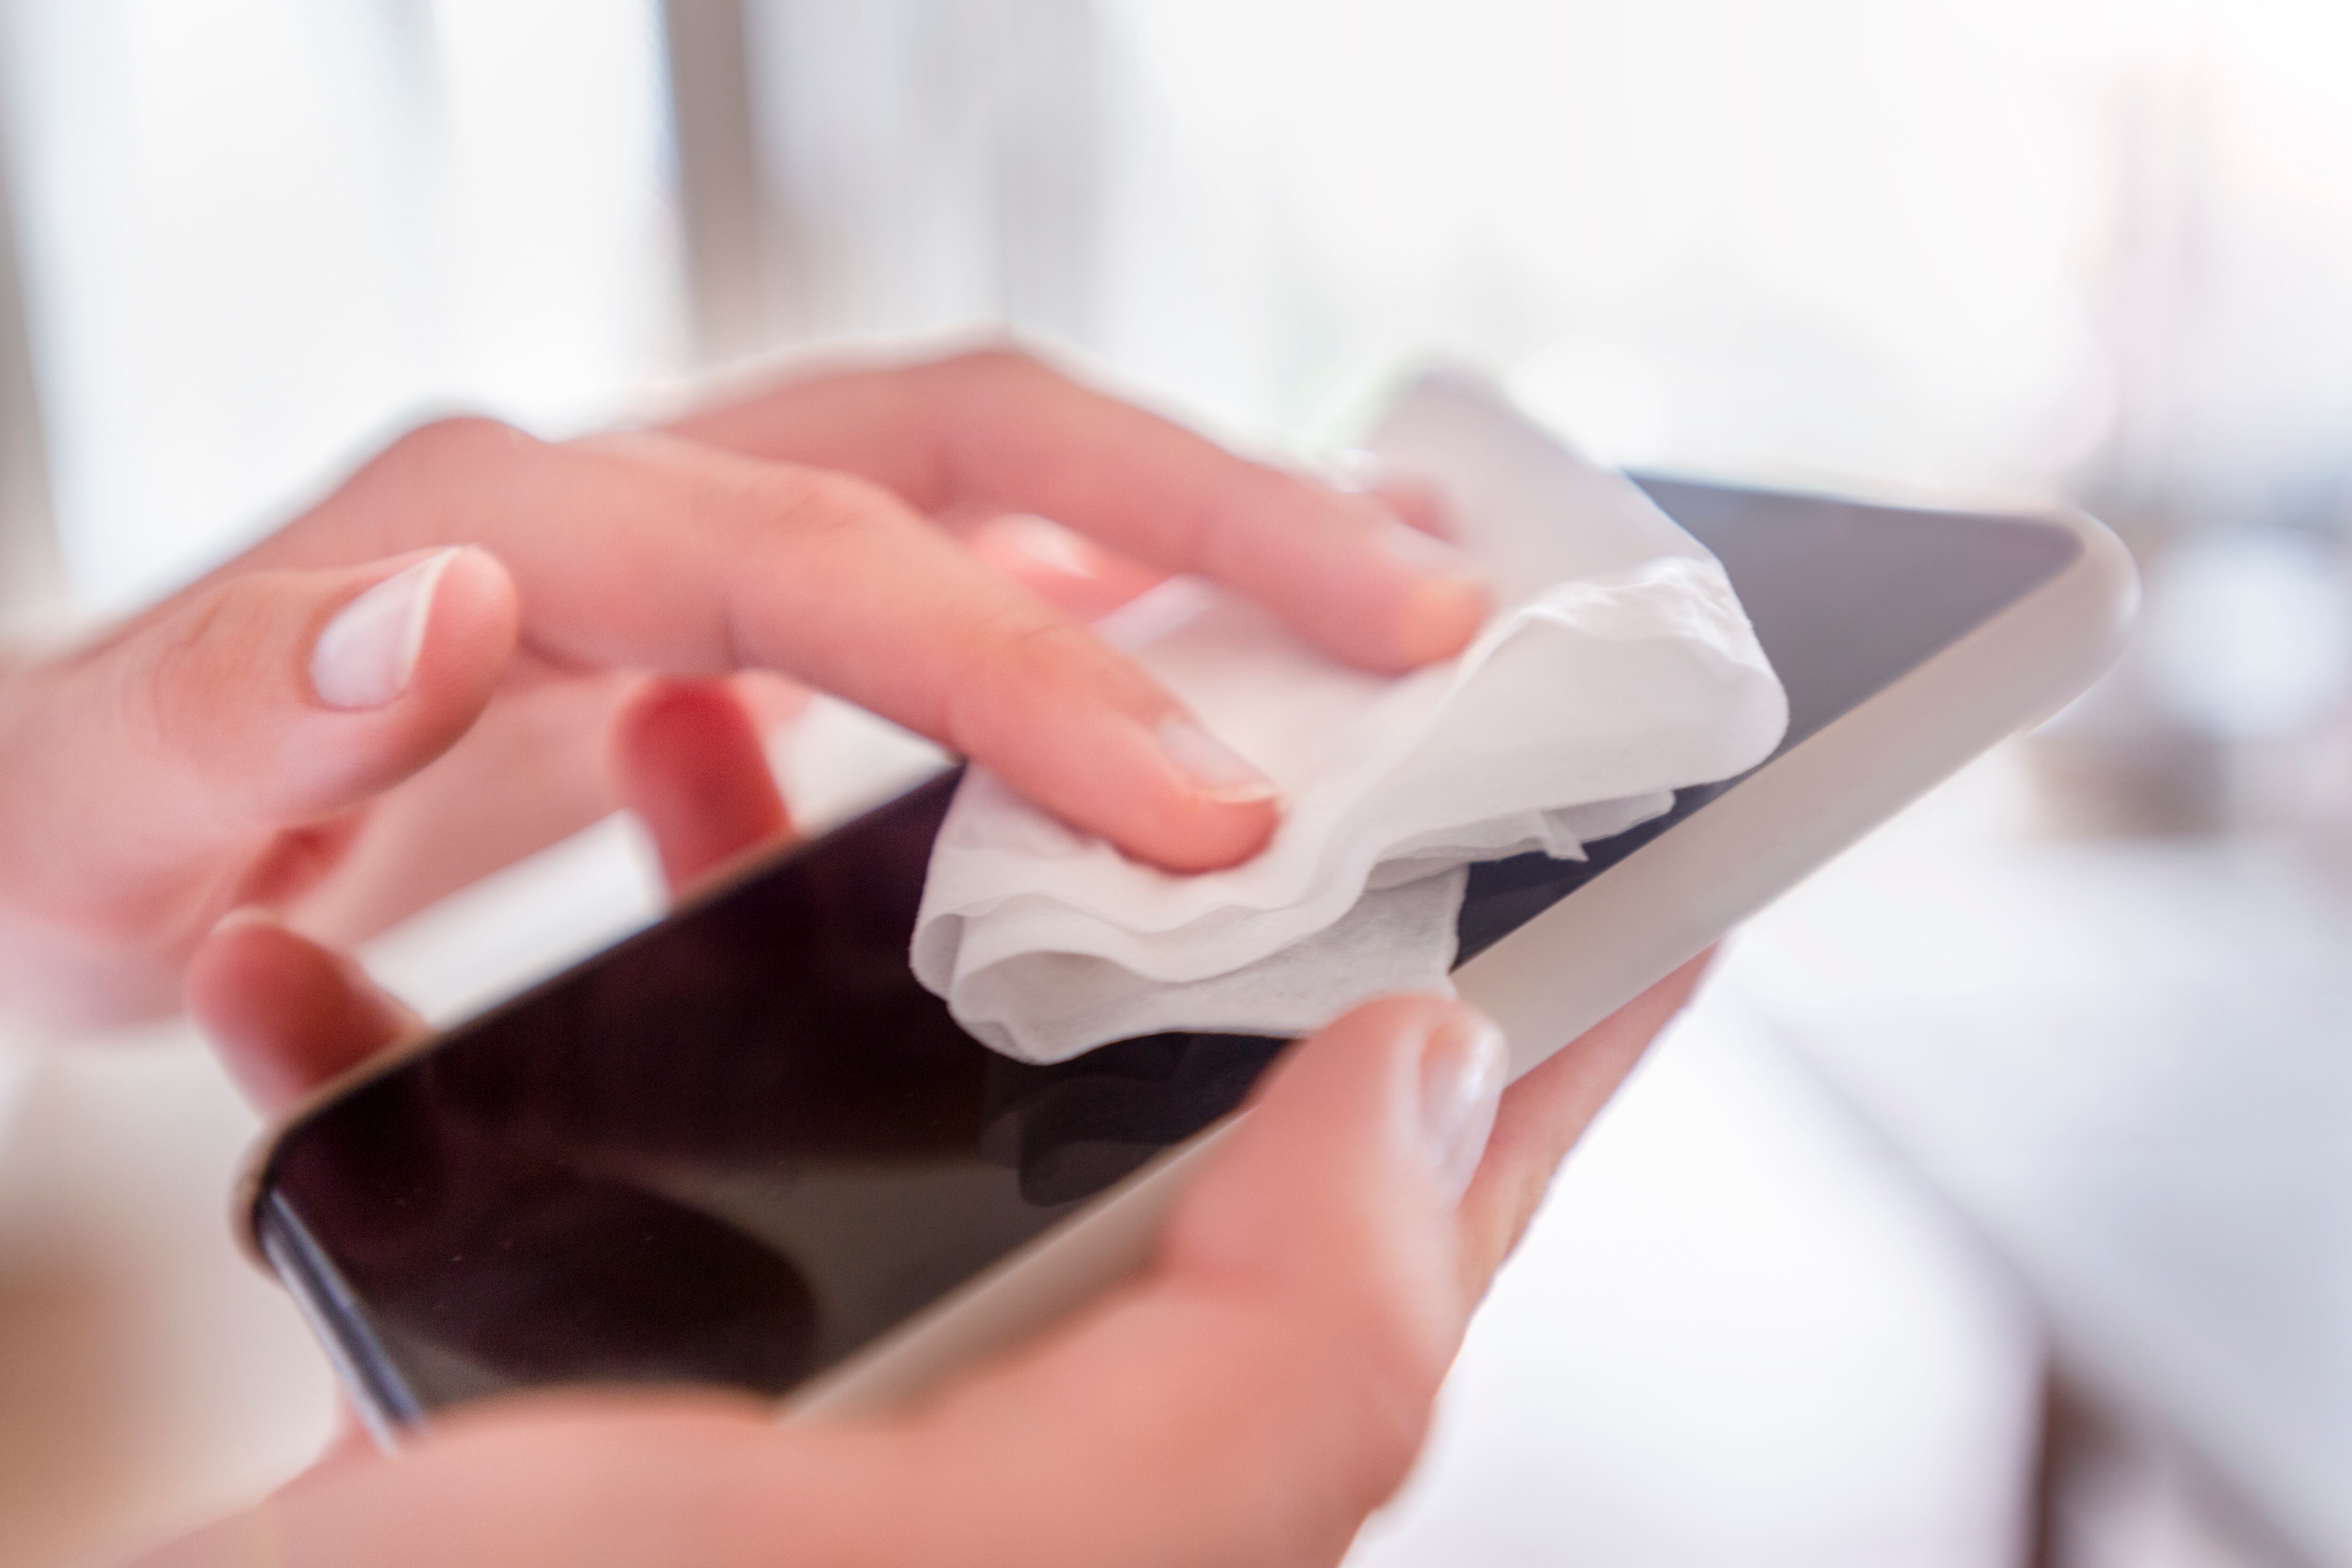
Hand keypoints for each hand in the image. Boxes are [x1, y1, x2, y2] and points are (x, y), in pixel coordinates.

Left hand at [0, 348, 1487, 1024]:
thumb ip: (229, 706)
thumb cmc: (63, 825)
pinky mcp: (703, 626)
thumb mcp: (89, 799)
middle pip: (968, 442)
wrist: (42, 822)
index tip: (1208, 807)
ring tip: (1373, 582)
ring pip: (986, 486)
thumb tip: (443, 600)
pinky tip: (1163, 689)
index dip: (1032, 674)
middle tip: (1418, 609)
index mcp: (501, 526)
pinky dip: (1068, 618)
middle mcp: (619, 498)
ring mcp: (682, 547)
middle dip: (1212, 510)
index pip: (830, 564)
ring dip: (1186, 525)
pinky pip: (928, 585)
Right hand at [159, 806, 1710, 1566]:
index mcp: (1153, 1457)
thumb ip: (1281, 1359)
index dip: (1573, 1037)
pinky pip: (756, 1083)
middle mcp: (1033, 1408)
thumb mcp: (980, 1547)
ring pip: (1005, 1074)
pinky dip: (723, 948)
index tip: (1663, 859)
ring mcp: (858, 1356)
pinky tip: (681, 827)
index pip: (1437, 1225)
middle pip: (1244, 1124)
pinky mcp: (672, 1309)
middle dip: (1318, 926)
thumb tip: (1431, 1076)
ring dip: (1020, 893)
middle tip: (1380, 731)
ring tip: (1037, 726)